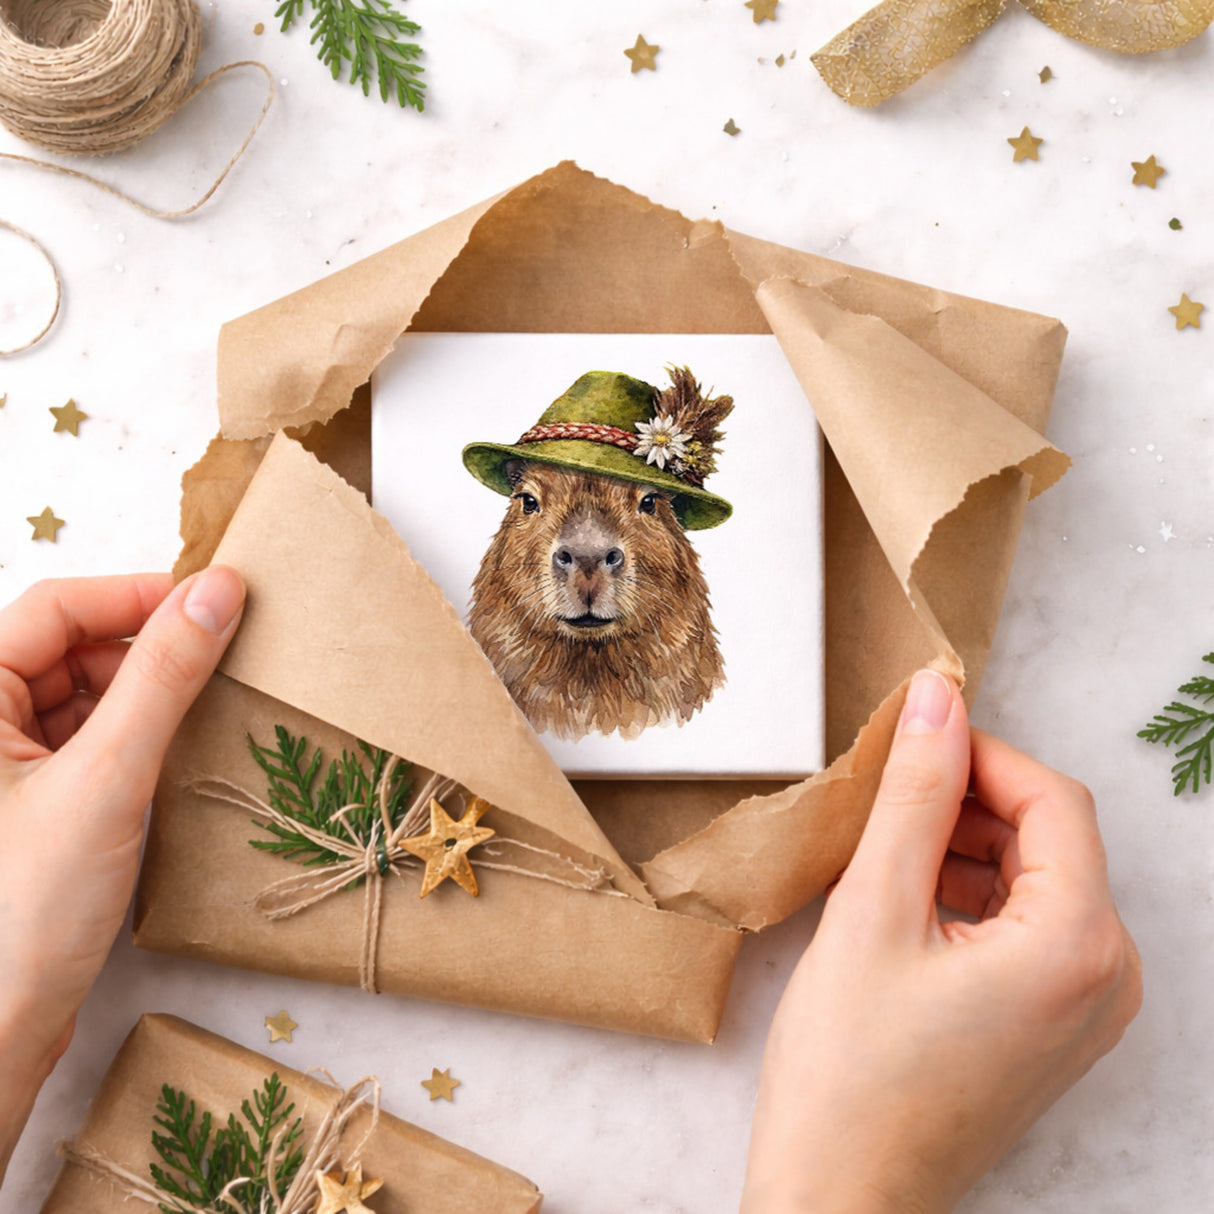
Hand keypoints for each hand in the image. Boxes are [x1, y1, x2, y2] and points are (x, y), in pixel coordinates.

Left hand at [0, 569, 244, 1181]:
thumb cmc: (23, 910)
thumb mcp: (107, 777)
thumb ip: (164, 676)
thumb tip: (218, 591)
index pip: (55, 608)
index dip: (136, 595)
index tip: (216, 599)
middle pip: (71, 647)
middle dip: (148, 644)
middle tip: (226, 651)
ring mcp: (6, 767)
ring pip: (86, 694)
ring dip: (148, 690)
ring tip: (212, 701)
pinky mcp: (35, 803)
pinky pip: (93, 739)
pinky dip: (139, 734)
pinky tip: (182, 749)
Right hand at [741, 669, 1142, 1213]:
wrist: (840, 1198)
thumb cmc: (849, 1072)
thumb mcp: (873, 910)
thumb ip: (913, 794)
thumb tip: (937, 699)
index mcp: (1078, 946)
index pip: (1052, 799)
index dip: (979, 754)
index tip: (909, 739)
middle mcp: (1108, 979)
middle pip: (1049, 838)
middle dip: (967, 804)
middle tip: (881, 803)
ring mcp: (1087, 1010)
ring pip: (1035, 880)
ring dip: (963, 849)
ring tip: (881, 857)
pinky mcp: (1055, 1028)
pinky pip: (1028, 929)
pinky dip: (970, 898)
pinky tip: (902, 906)